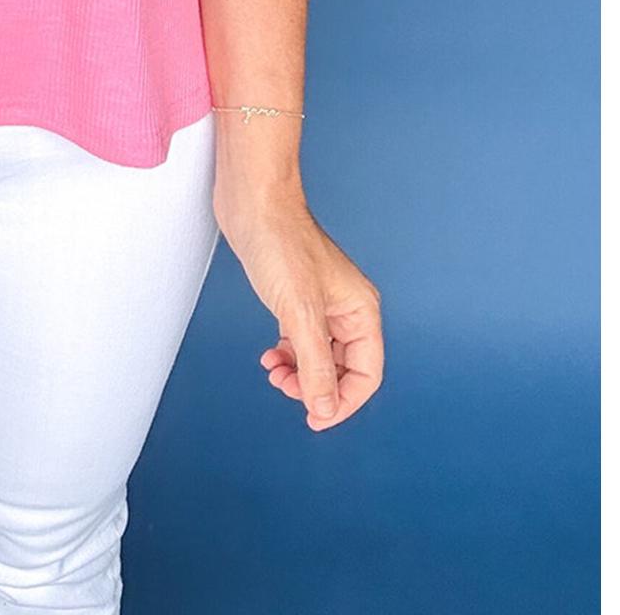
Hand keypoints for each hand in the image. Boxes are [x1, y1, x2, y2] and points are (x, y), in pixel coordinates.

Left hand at [216, 192, 383, 429]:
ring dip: (299, 373)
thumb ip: (315, 365)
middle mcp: (345, 308)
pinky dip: (287, 353)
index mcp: (360, 311)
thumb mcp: (299, 313)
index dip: (343, 402)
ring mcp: (320, 302)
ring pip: (319, 355)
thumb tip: (325, 408)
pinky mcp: (295, 295)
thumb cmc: (280, 241)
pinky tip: (270, 355)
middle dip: (316, 387)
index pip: (366, 374)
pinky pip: (300, 339)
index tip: (315, 418)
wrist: (253, 201)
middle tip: (286, 390)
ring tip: (274, 373)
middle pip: (343, 368)